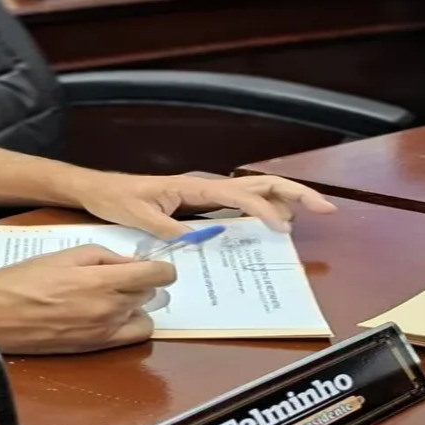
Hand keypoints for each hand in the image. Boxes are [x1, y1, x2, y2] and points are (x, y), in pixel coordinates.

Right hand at [0, 246, 170, 353]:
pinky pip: (128, 338)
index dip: (161, 267)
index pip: (156, 276)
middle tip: (120, 274)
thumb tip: (129, 263)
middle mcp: (108, 312)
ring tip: (111, 296)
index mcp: (101, 283)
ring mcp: (102, 334)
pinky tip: (106, 314)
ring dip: (135, 305)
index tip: (155, 264)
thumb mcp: (62, 255)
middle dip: (141, 282)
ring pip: (143, 317)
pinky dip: (126, 324)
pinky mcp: (92, 350)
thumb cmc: (19, 281)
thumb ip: (102, 257)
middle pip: (150, 295)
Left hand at [66, 172, 336, 236]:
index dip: (265, 210)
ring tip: (311, 212)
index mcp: (193, 187)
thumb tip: (197, 240)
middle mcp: (205, 186)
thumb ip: (168, 228)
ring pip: (254, 191)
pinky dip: (263, 209)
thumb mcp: (138, 216)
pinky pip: (239, 204)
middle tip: (325, 208)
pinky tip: (274, 222)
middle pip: (260, 184)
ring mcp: (205, 193)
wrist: (99, 189)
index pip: (240, 195)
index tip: (282, 228)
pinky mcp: (200, 203)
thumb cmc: (117, 199)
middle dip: (294, 193)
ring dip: (284, 199)